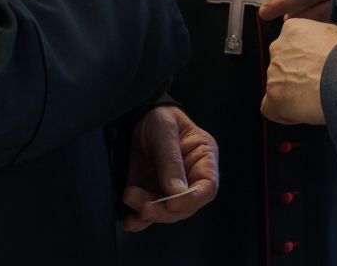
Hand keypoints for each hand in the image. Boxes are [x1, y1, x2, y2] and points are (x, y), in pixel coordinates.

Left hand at [119, 105, 218, 231]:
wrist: (134, 117)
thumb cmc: (158, 116)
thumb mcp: (164, 129)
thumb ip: (170, 159)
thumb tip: (176, 192)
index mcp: (203, 158)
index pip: (207, 186)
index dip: (192, 198)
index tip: (172, 202)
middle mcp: (190, 177)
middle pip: (185, 205)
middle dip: (164, 210)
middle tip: (145, 207)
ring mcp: (169, 188)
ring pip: (165, 212)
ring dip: (148, 213)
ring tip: (129, 198)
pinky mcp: (151, 193)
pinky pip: (147, 212)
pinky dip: (138, 220)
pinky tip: (129, 220)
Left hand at [262, 18, 336, 124]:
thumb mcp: (336, 34)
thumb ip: (321, 40)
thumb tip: (326, 50)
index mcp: (292, 29)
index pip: (291, 45)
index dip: (304, 61)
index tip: (317, 70)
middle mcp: (278, 47)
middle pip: (283, 66)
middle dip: (297, 77)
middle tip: (317, 86)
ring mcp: (273, 71)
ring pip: (278, 87)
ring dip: (292, 95)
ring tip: (317, 101)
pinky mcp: (273, 94)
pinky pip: (271, 108)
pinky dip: (284, 114)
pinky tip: (303, 114)